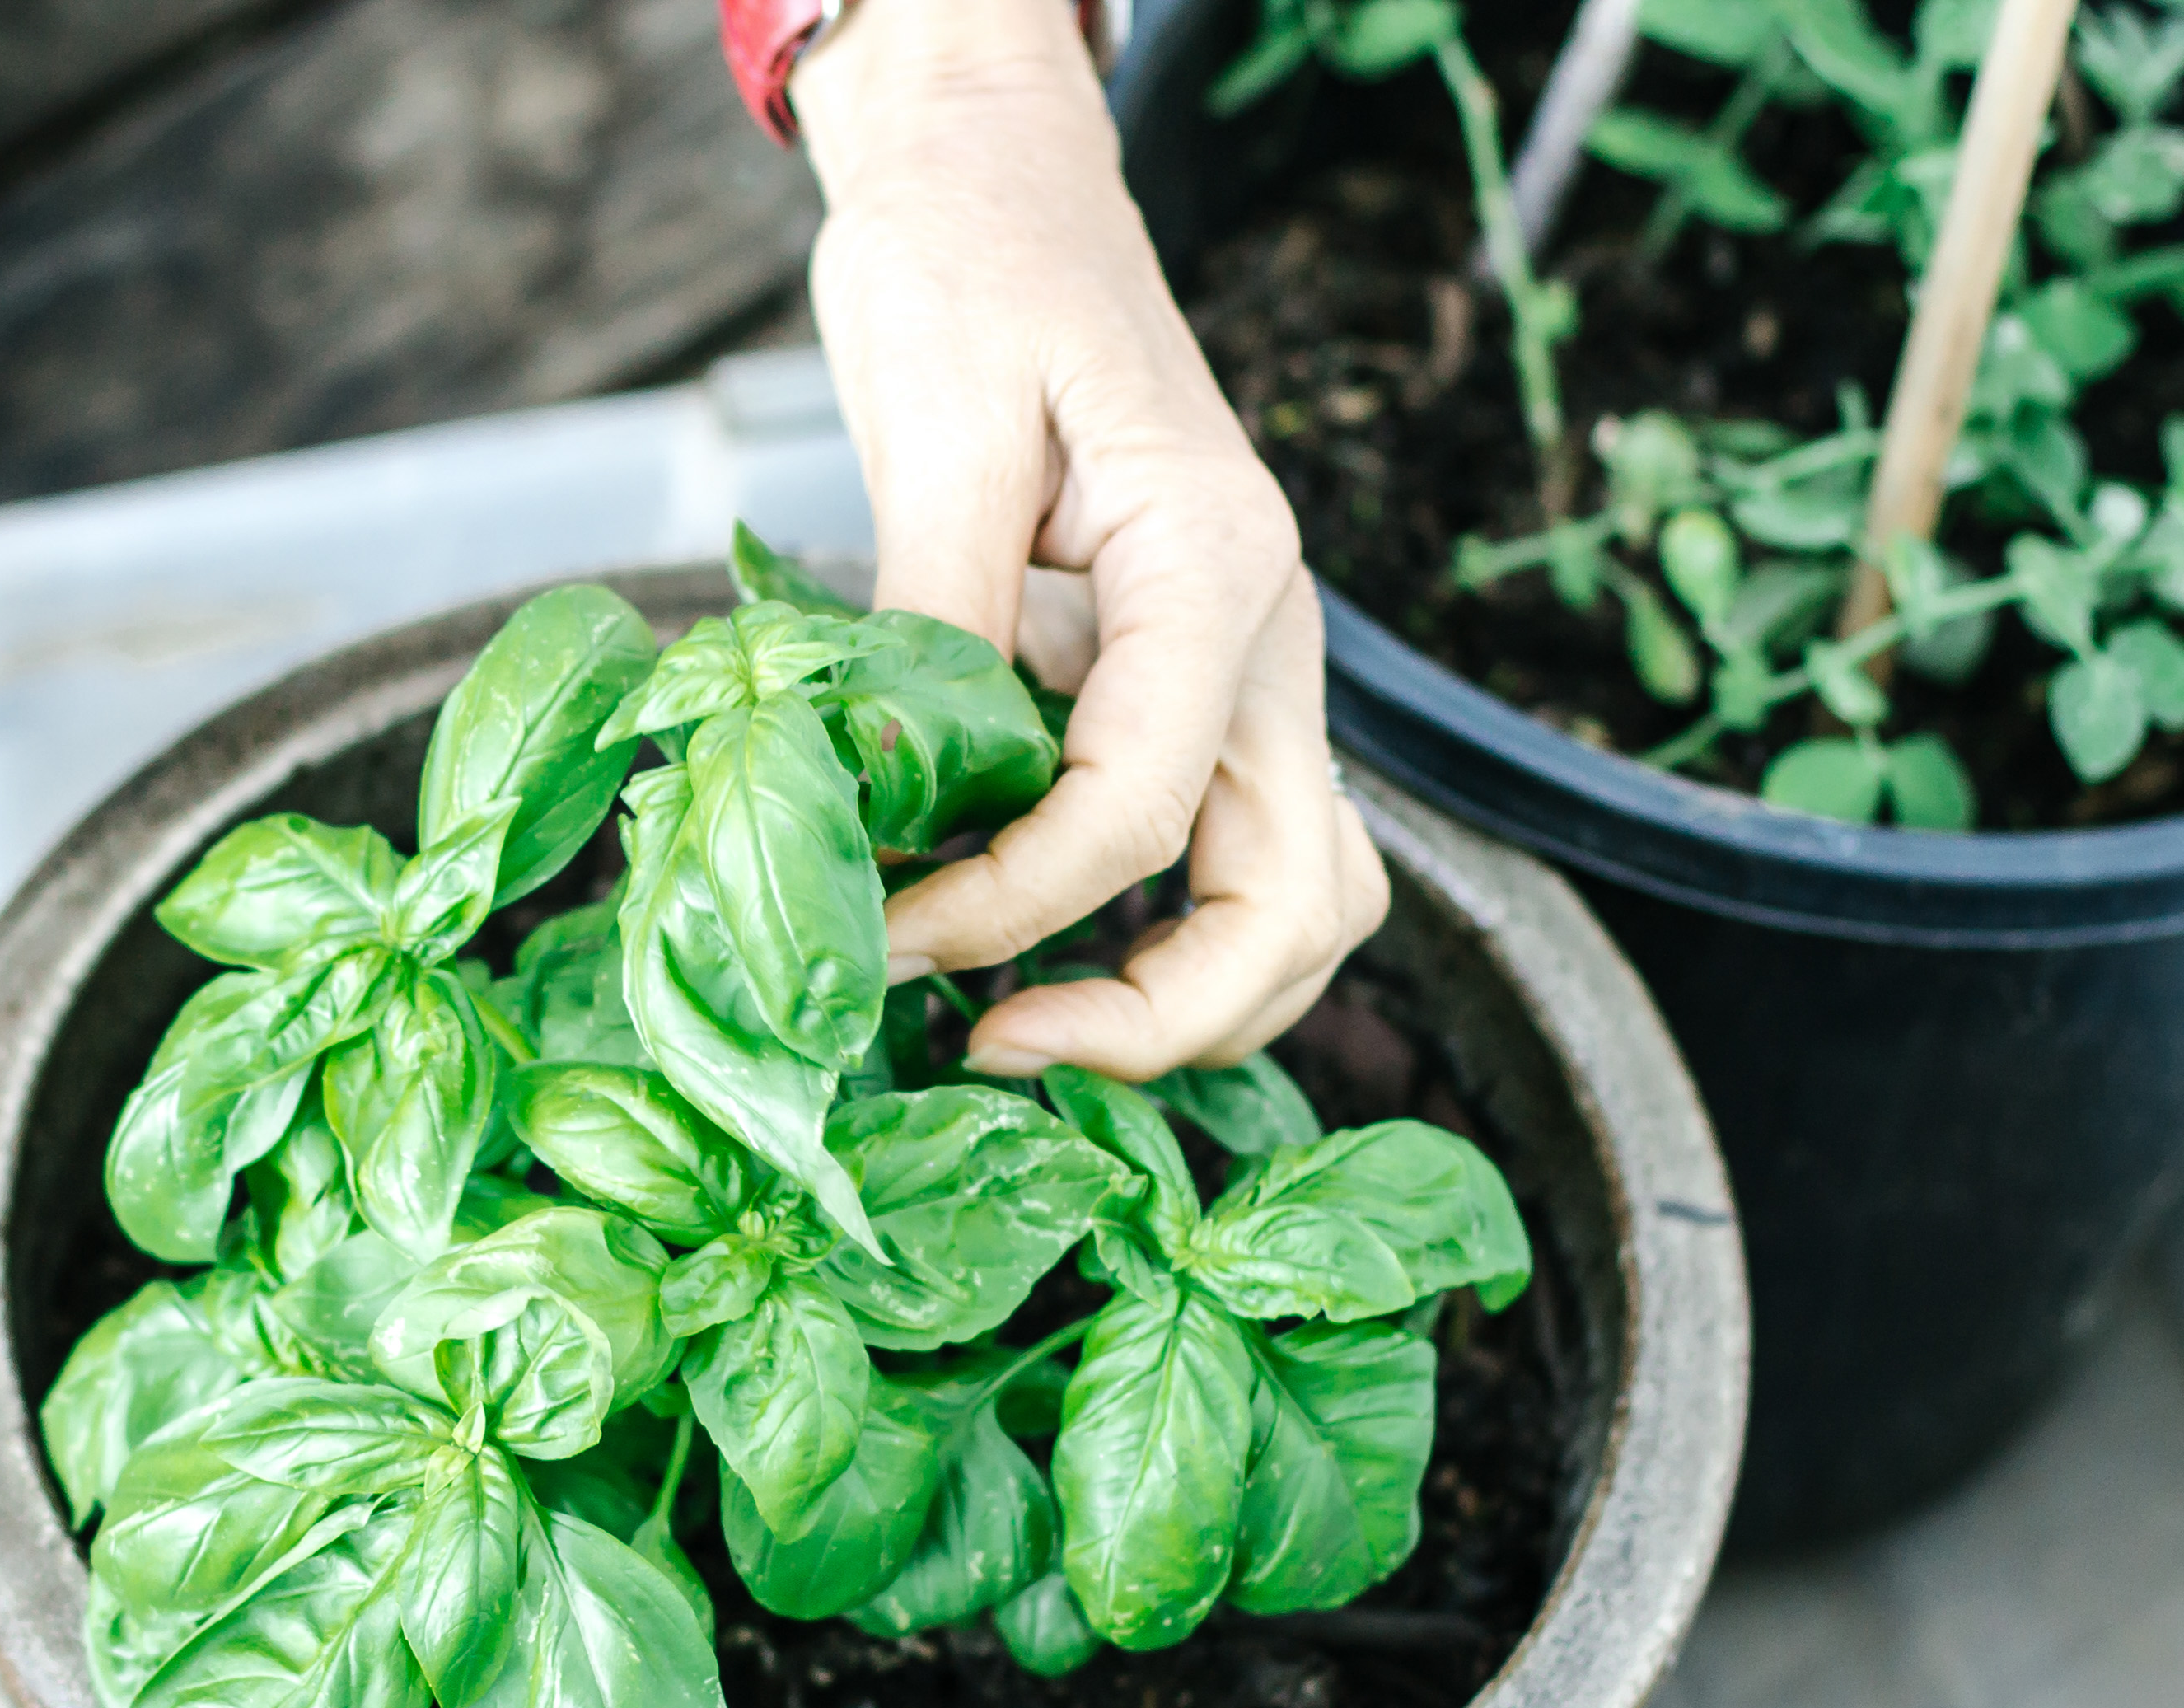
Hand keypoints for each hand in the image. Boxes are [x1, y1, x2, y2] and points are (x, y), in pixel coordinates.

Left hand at [790, 0, 1387, 1081]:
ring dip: (1182, 1001)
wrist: (998, 184)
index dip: (1014, 910)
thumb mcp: (940, 420)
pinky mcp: (1189, 690)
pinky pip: (1221, 856)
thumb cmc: (971, 264)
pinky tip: (1023, 953)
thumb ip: (933, 617)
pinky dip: (1151, 939)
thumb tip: (892, 800)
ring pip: (1294, 902)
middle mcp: (1266, 635)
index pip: (1144, 809)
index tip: (889, 946)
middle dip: (1156, 1016)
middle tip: (988, 1048)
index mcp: (1218, 566)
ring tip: (1016, 1026)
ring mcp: (1245, 670)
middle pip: (1293, 903)